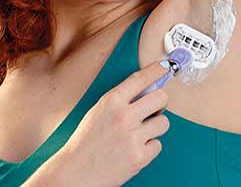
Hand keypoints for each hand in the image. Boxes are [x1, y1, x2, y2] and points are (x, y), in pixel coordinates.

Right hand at [28, 62, 171, 185]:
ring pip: (164, 123)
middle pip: (161, 98)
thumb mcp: (97, 113)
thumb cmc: (84, 144)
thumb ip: (120, 102)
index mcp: (110, 102)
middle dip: (161, 102)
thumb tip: (146, 92)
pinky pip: (158, 145)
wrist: (76, 172)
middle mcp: (124, 117)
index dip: (156, 71)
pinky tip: (134, 149)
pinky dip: (149, 148)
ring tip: (139, 134)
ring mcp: (133, 137)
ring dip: (155, 127)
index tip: (165, 68)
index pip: (140, 79)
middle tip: (154, 108)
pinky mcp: (140, 156)